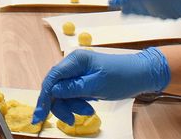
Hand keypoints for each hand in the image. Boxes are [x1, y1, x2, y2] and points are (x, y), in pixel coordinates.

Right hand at [33, 48, 170, 124]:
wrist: (140, 75)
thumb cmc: (122, 77)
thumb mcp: (97, 85)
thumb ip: (73, 88)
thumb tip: (53, 92)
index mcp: (76, 60)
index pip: (53, 78)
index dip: (44, 97)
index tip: (40, 115)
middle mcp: (74, 64)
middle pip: (56, 87)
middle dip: (62, 104)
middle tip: (72, 119)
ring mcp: (78, 72)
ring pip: (63, 92)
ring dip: (72, 105)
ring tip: (88, 112)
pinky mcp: (83, 80)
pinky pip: (72, 93)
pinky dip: (77, 103)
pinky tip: (88, 107)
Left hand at [109, 0, 180, 18]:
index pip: (127, 0)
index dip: (119, 0)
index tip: (111, 1)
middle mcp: (154, 8)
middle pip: (136, 9)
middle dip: (127, 6)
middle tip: (120, 5)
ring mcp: (165, 13)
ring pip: (147, 12)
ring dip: (139, 9)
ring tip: (134, 7)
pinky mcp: (175, 15)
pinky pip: (158, 13)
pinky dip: (152, 10)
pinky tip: (153, 6)